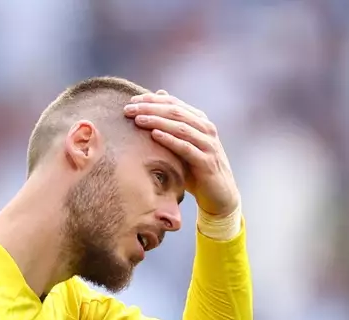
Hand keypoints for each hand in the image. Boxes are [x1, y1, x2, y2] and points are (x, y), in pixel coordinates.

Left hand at [124, 91, 240, 217]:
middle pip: (175, 112)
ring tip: (138, 119)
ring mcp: (208, 144)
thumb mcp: (183, 145)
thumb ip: (172, 124)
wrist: (219, 195)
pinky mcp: (206, 162)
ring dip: (157, 121)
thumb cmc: (195, 169)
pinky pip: (186, 148)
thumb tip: (158, 96)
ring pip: (180, 127)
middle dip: (151, 108)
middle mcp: (206, 129)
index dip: (152, 100)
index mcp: (199, 121)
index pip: (174, 104)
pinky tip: (155, 135)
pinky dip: (170, 140)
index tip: (132, 100)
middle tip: (129, 108)